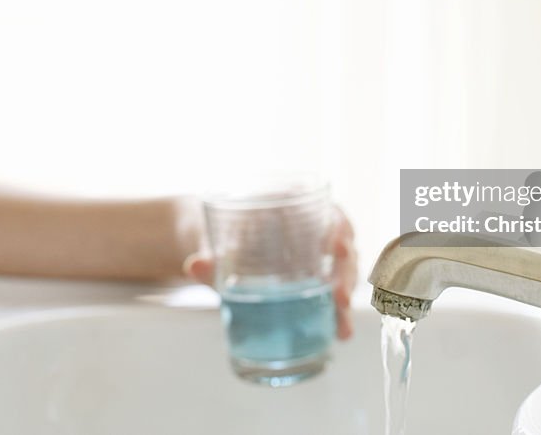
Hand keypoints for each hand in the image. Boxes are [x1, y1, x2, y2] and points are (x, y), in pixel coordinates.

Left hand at [183, 204, 357, 339]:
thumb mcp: (215, 239)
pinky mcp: (311, 280)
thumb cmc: (220, 230)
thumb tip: (195, 266)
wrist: (212, 243)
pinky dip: (335, 313)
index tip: (338, 248)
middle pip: (343, 250)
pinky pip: (330, 293)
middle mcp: (314, 230)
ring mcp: (316, 257)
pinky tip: (338, 333)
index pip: (329, 214)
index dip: (339, 230)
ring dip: (344, 301)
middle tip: (340, 300)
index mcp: (297, 206)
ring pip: (341, 275)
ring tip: (342, 328)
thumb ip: (210, 254)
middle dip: (345, 276)